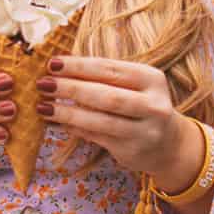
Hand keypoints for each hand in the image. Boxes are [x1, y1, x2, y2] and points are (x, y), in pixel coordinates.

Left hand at [40, 56, 203, 187]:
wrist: (169, 144)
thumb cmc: (141, 105)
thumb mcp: (134, 86)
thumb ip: (103, 77)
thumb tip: (58, 69)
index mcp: (151, 79)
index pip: (110, 68)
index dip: (79, 66)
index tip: (52, 63)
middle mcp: (153, 105)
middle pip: (106, 95)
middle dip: (70, 88)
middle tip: (43, 84)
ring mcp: (145, 131)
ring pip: (100, 120)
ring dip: (68, 112)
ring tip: (44, 106)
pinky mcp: (132, 151)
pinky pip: (97, 137)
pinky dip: (74, 128)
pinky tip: (57, 122)